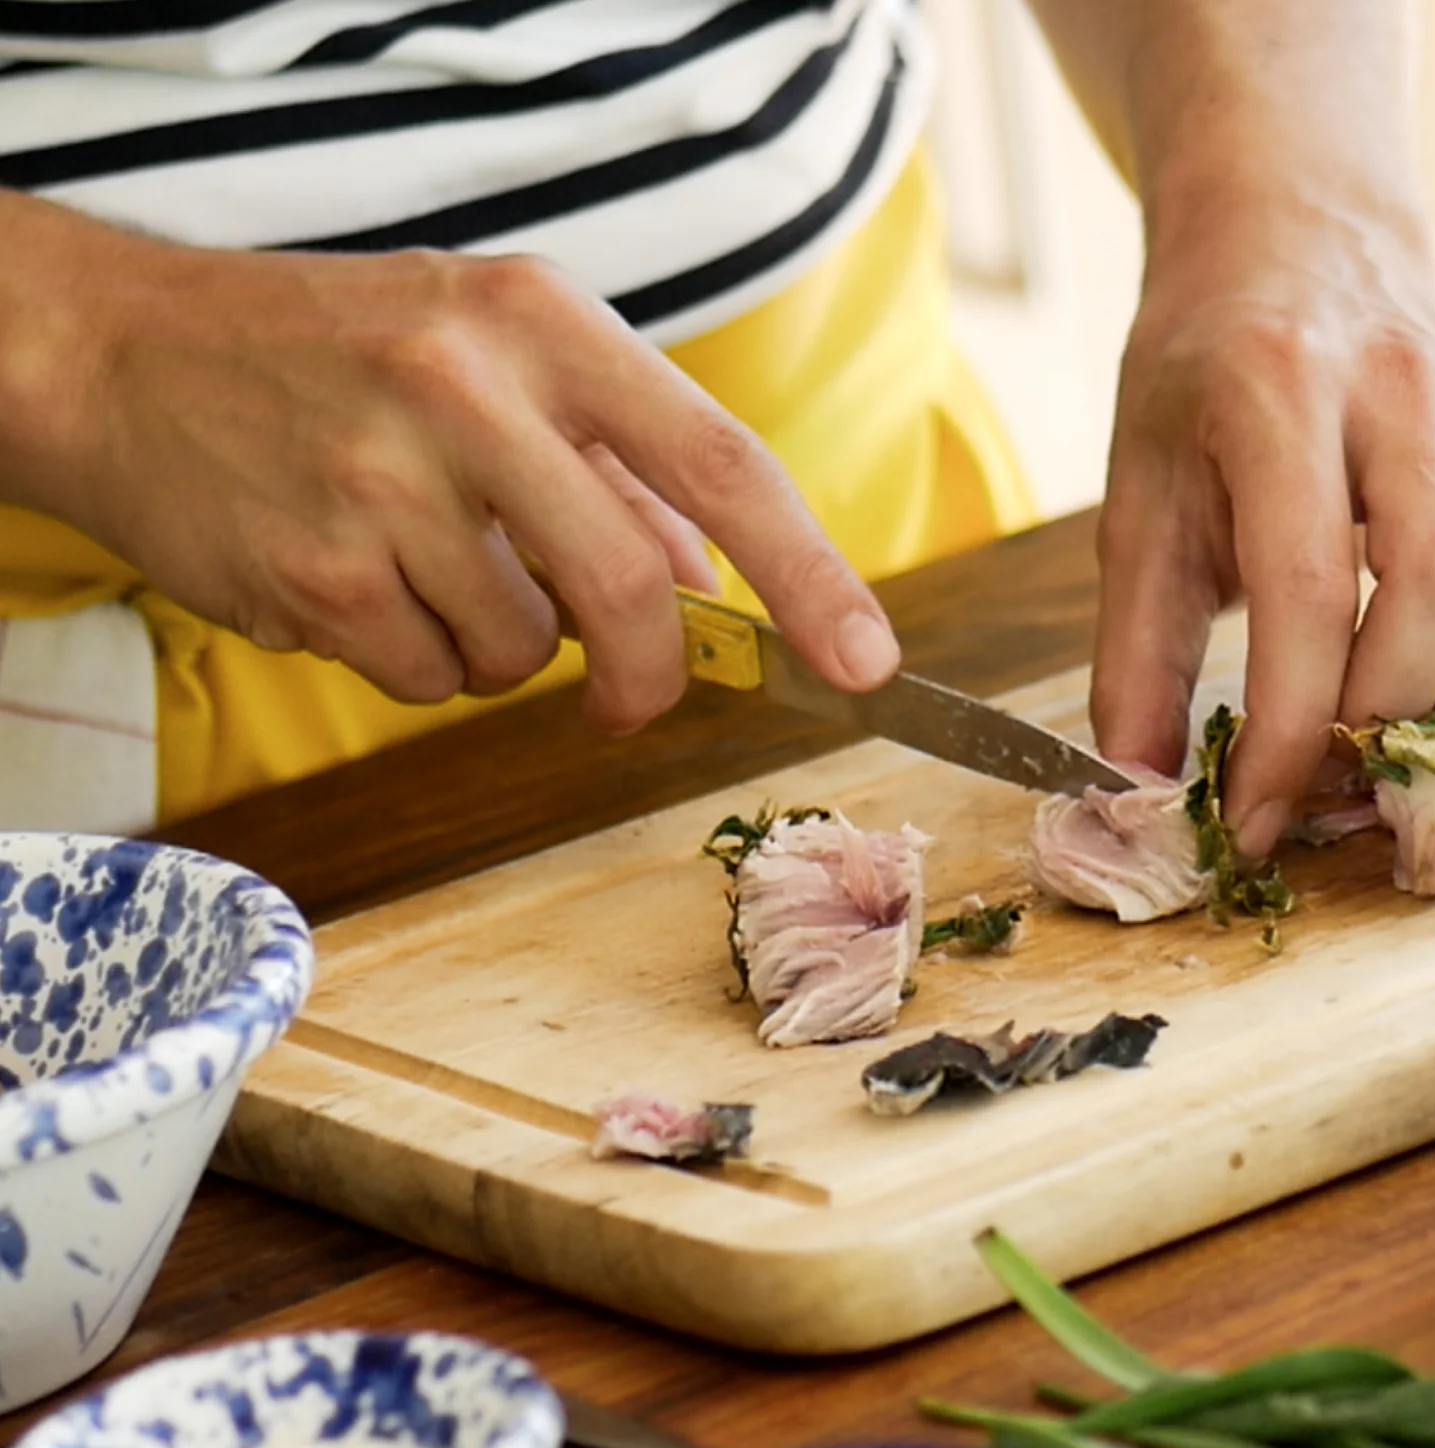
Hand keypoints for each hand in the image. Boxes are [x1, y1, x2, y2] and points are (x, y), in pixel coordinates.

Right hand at [16, 204, 898, 730]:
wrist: (127, 355)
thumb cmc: (337, 357)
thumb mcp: (490, 364)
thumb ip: (612, 471)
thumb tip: (708, 582)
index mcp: (542, 325)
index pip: (718, 463)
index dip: (809, 573)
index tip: (867, 660)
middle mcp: (469, 390)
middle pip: (630, 590)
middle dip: (648, 669)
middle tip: (633, 694)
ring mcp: (384, 483)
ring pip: (519, 653)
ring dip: (498, 648)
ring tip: (422, 565)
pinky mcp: (317, 570)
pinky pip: (430, 678)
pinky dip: (418, 661)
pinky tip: (359, 583)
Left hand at [1088, 176, 1434, 854]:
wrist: (1283, 244)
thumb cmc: (1196, 385)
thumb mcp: (1137, 504)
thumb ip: (1132, 652)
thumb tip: (1139, 787)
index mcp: (1271, 399)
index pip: (1302, 594)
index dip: (1288, 731)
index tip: (1255, 819)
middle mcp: (1393, 387)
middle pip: (1431, 589)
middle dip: (1375, 715)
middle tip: (1321, 775)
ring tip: (1382, 717)